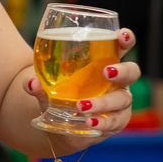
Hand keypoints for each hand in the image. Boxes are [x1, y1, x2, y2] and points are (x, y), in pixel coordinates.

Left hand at [23, 27, 139, 136]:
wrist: (59, 125)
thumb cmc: (59, 95)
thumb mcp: (46, 87)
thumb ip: (37, 84)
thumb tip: (31, 82)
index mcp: (103, 64)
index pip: (120, 47)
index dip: (125, 40)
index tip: (121, 35)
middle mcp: (116, 82)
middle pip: (131, 72)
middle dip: (123, 71)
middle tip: (107, 72)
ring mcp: (119, 102)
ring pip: (121, 100)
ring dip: (103, 102)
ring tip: (81, 105)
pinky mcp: (115, 122)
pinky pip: (114, 122)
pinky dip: (101, 122)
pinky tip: (89, 122)